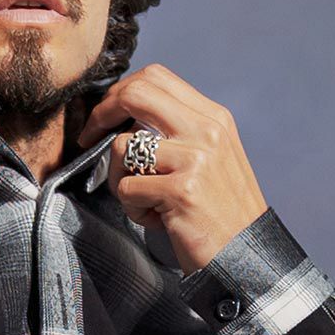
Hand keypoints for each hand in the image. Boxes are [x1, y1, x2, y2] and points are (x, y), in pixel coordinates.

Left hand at [75, 63, 268, 274]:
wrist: (246, 257)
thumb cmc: (220, 214)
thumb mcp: (211, 159)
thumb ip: (179, 133)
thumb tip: (127, 119)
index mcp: (214, 118)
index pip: (156, 77)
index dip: (120, 91)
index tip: (105, 115)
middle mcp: (207, 131)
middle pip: (136, 94)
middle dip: (102, 113)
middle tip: (88, 137)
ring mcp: (195, 159)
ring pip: (122, 147)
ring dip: (120, 180)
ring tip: (146, 203)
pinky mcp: (182, 190)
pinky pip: (128, 188)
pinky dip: (134, 210)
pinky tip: (159, 220)